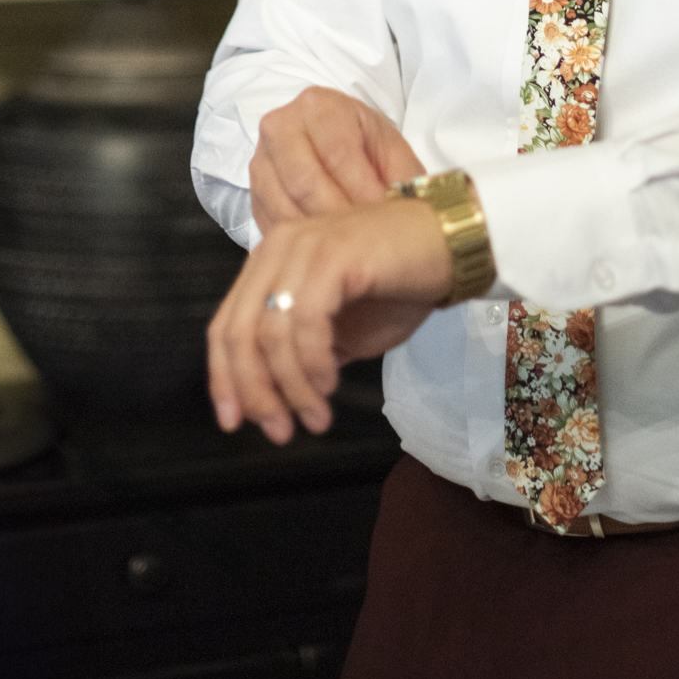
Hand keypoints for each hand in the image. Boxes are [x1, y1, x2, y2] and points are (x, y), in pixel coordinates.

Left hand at [207, 195, 451, 444]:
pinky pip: (306, 321)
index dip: (224, 379)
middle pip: (238, 333)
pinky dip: (312, 362)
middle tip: (281, 431)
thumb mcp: (343, 329)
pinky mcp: (334, 254)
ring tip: (317, 415)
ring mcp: (305, 246)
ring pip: (270, 334)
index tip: (233, 422)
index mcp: (273, 261)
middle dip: (256, 393)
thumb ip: (302, 353)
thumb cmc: (402, 284)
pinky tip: (331, 382)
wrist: (455, 246)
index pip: (225, 326)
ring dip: (291, 387)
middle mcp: (280, 247)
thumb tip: (272, 399)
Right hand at [249, 87, 421, 235]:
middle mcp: (282, 127)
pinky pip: (274, 226)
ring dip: (320, 236)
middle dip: (340, 218)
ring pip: (286, 208)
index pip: (337, 152)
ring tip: (352, 252)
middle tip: (368, 242)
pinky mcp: (255, 195)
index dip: (362, 189)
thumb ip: (402, 179)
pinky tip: (327, 254)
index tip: (382, 217)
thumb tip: (406, 214)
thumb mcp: (393, 153)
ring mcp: (261, 162)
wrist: (338, 145)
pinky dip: (302, 245)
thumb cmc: (368, 148)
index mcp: (319, 106)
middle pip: (304, 182)